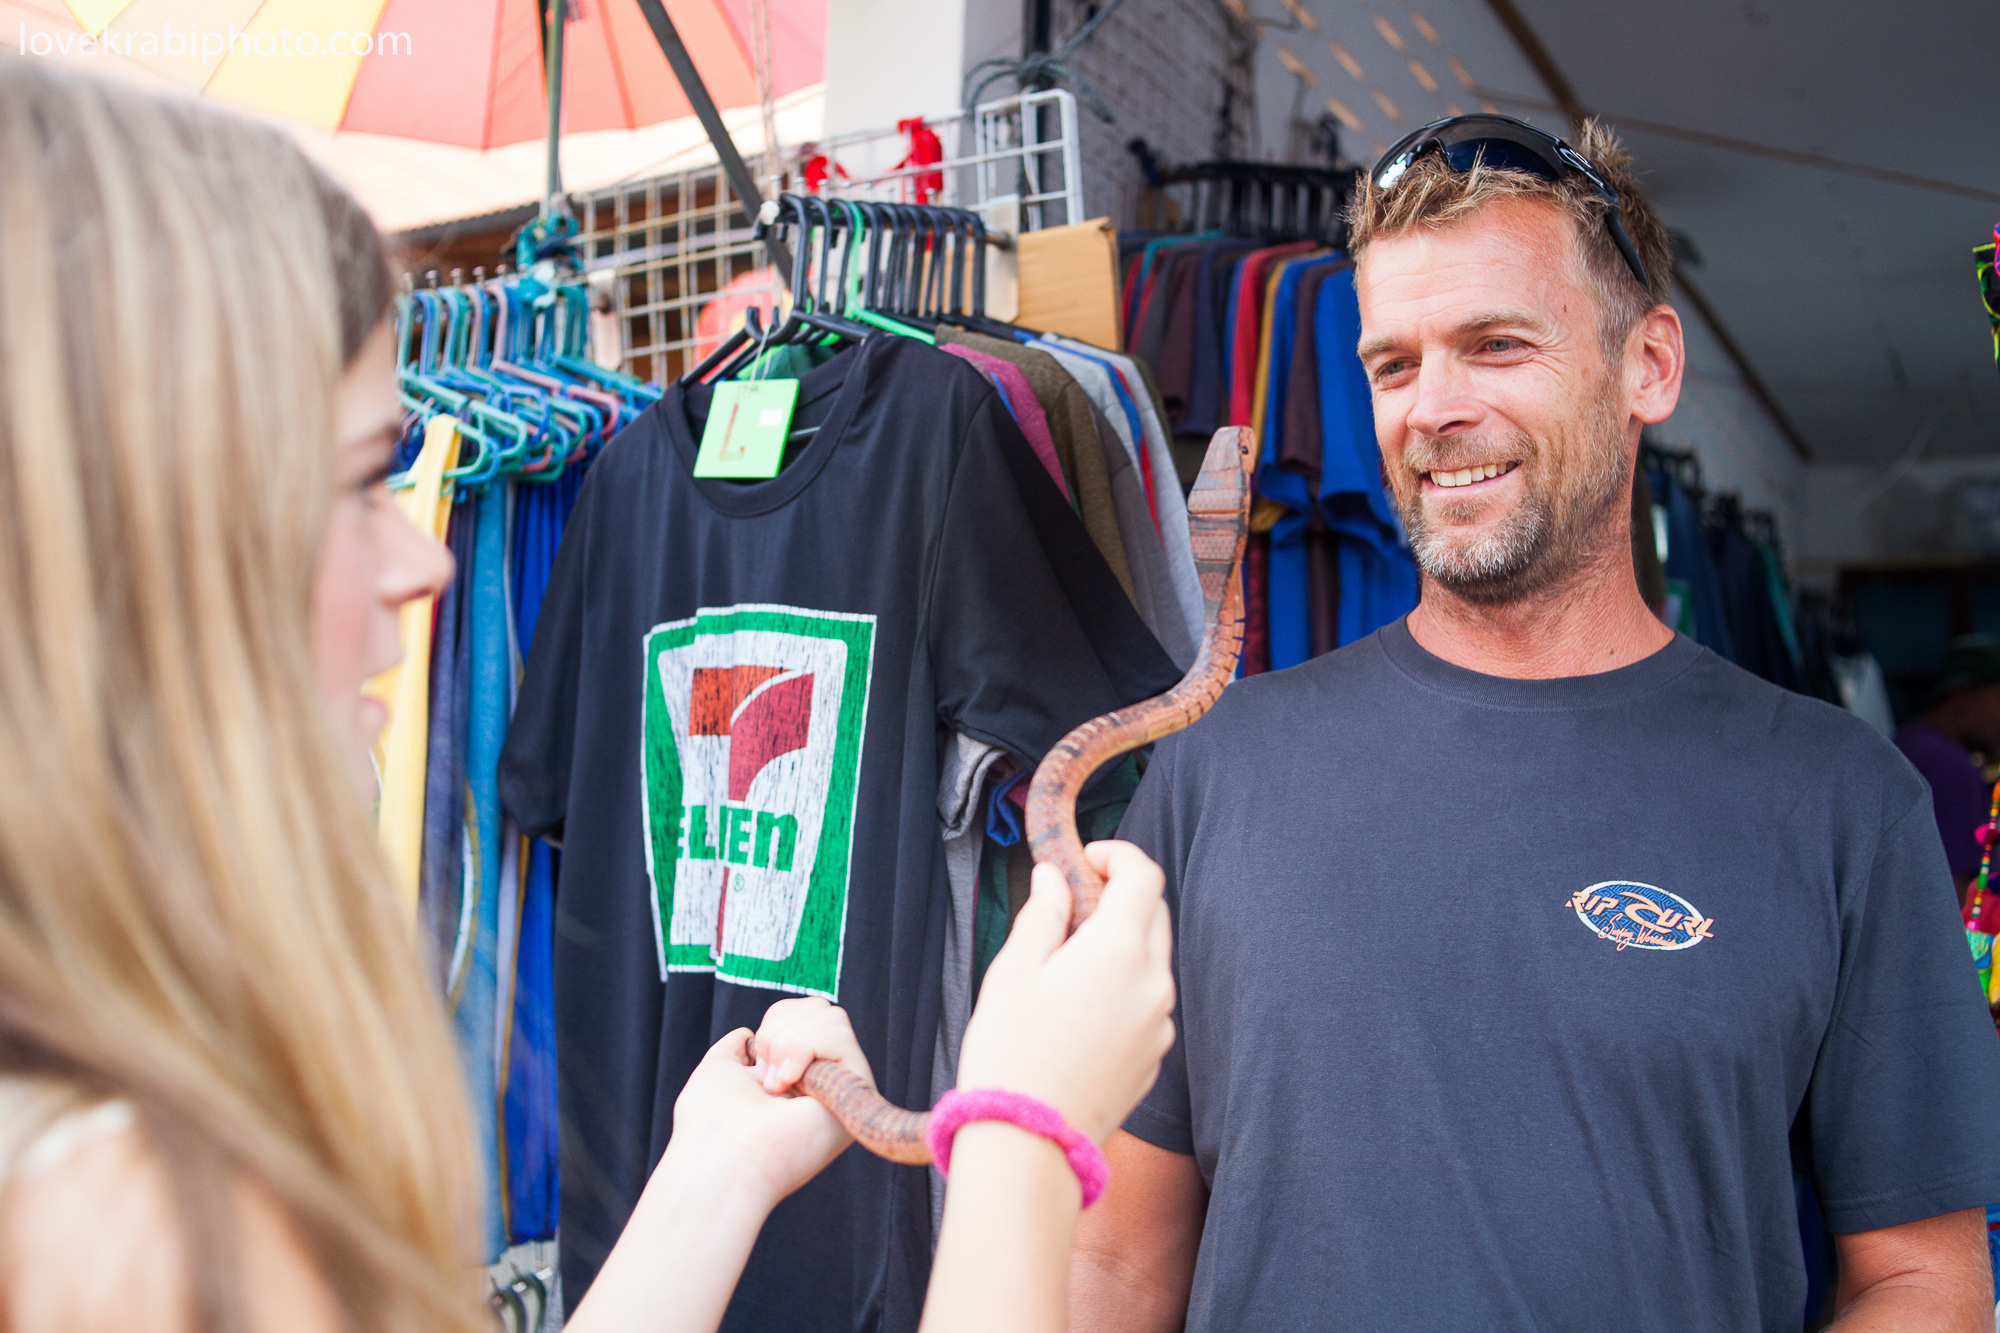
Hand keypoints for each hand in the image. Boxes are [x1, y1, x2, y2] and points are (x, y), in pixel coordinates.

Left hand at [663, 1006, 862, 1208]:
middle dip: (782, 1030)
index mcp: (798, 1076)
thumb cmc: (712, 1121)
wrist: (722, 1156)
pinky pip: (841, 1036)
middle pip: (823, 1010)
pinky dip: (805, 1048)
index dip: (777, 1022)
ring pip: (833, 1018)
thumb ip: (736, 1048)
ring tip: (776, 1085)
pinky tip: (790, 1083)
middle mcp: (825, 1082)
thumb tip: (746, 1034)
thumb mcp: (719, 1068)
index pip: (806, 1014)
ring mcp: (843, 1087)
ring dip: (789, 1042)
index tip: (755, 1062)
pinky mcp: (857, 1091)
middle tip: (766, 1076)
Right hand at [954, 841, 1174, 1143]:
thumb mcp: (1014, 971)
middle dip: (1120, 898)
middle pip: (1154, 915)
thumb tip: (1054, 879)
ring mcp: (1160, 1023)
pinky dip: (1125, 988)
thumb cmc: (1011, 1052)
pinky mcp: (1156, 1057)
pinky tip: (1079, 1011)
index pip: (1144, 875)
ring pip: (1153, 961)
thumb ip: (1042, 914)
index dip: (1117, 856)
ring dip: (1122, 945)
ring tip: (1068, 964)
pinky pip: (1148, 1003)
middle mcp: (1154, 982)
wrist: (1029, 1144)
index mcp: (1120, 949)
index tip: (1084, 860)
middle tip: (1071, 906)